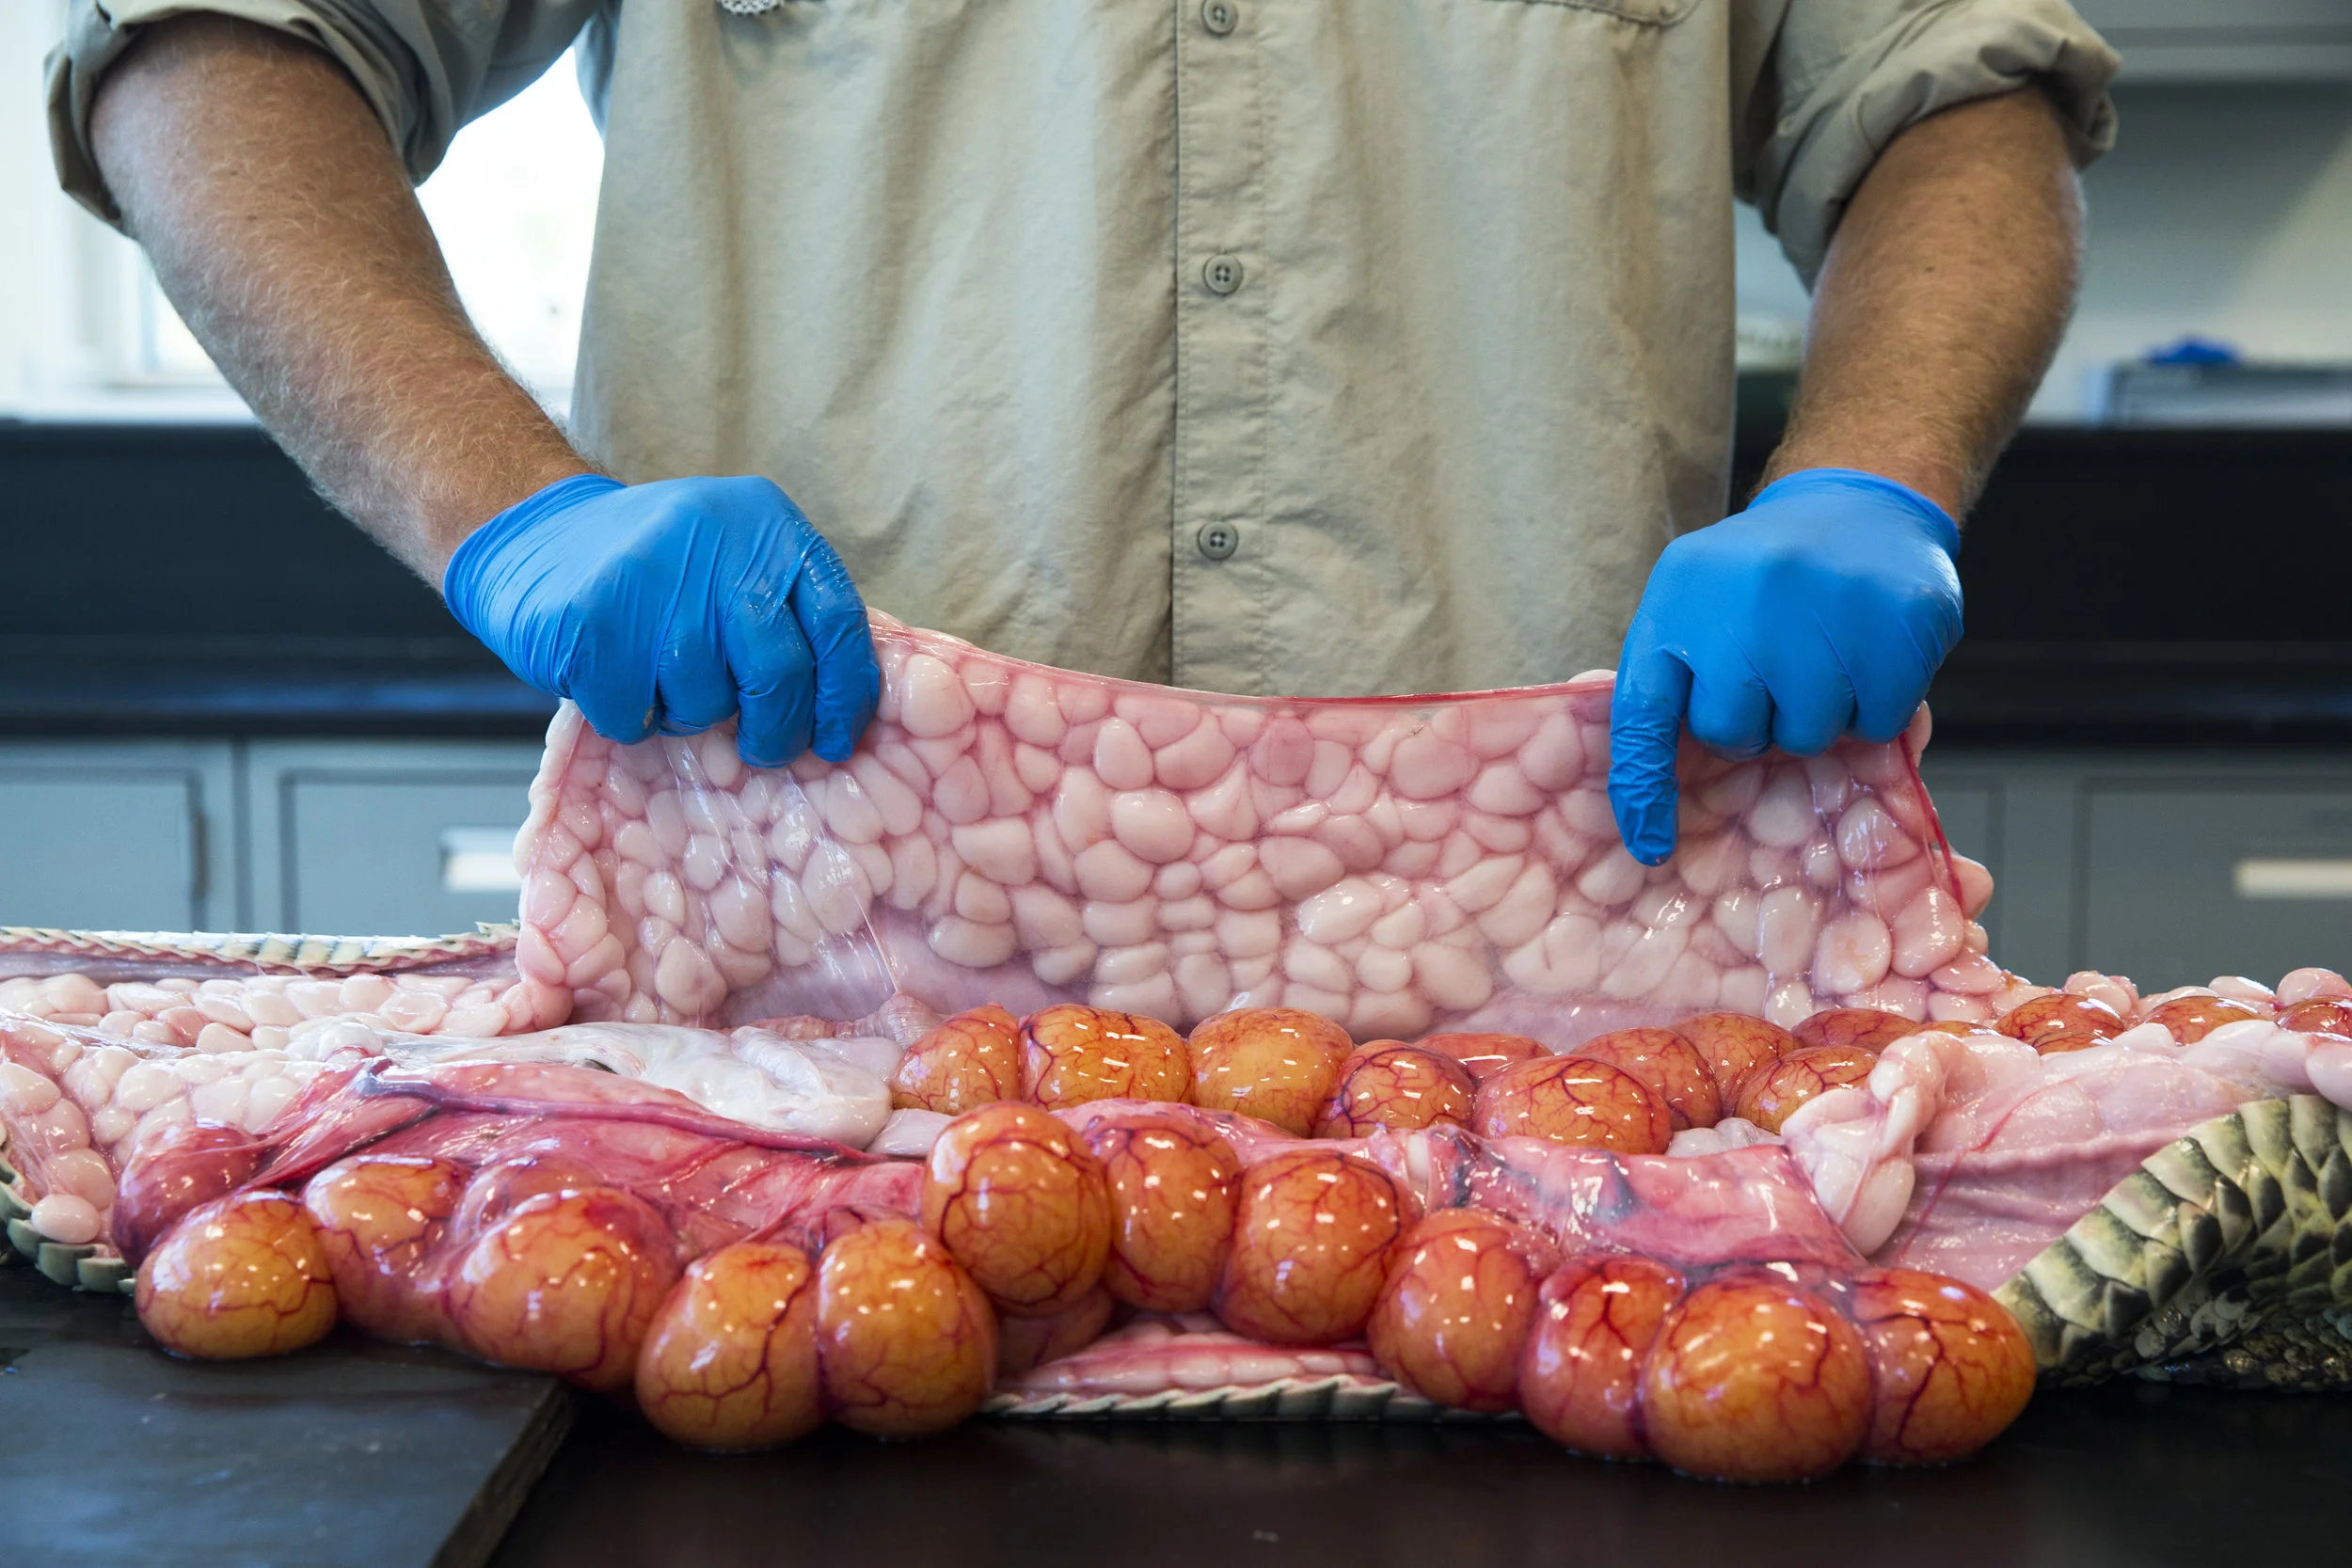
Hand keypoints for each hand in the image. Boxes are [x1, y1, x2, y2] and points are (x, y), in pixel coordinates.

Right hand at [444, 473, 880, 765]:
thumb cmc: (654, 567)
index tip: (835, 738)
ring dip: (689, 713)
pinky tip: (617, 679)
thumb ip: (787, 609)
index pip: (839, 623)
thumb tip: (844, 708)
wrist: (531, 532)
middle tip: (760, 744)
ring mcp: (651, 583)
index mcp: (767, 524)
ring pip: (706, 700)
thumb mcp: (735, 557)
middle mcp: (715, 544)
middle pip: (781, 673)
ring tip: (664, 681)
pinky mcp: (591, 627)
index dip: (844, 694)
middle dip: (776, 727)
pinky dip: (631, 717)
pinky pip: (637, 714)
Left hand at [1606, 467, 1962, 864]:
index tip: (1650, 844)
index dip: (1643, 787)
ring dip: (1818, 715)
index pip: (1641, 714)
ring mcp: (1825, 612)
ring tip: (1825, 655)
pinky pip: (1876, 723)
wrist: (1859, 500)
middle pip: (1733, 734)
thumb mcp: (1693, 599)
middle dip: (1754, 723)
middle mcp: (1745, 604)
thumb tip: (1644, 784)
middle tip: (1776, 676)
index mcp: (1681, 598)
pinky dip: (1874, 705)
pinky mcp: (1898, 625)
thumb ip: (1671, 675)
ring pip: (1808, 737)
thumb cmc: (1760, 572)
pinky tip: (1869, 654)